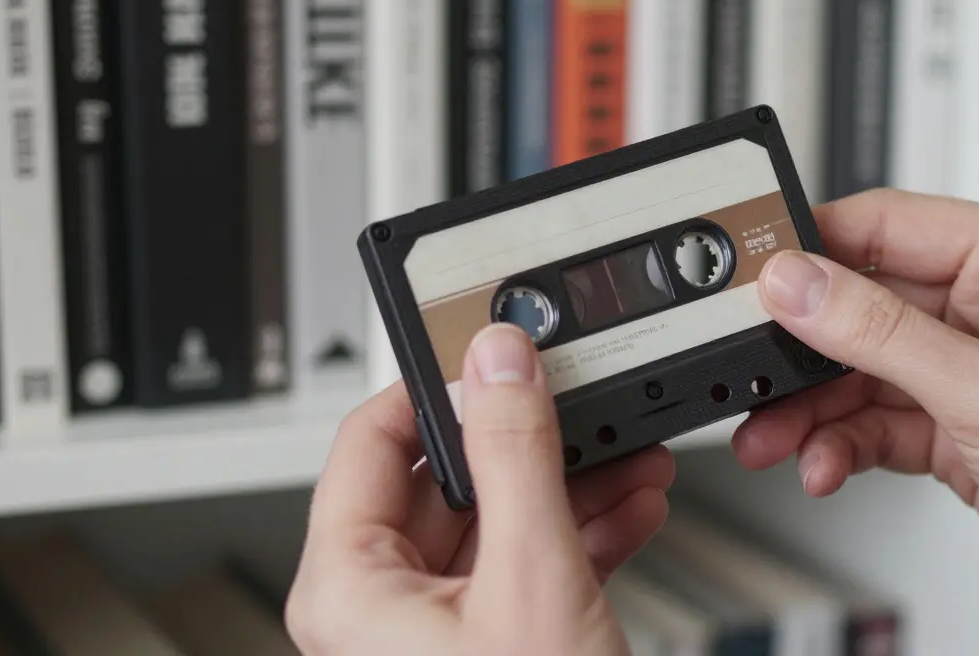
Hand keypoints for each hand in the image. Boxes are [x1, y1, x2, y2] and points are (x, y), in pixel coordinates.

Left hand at [285, 324, 673, 654]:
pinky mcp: (487, 645)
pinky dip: (578, 534)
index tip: (492, 353)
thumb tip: (496, 360)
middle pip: (446, 479)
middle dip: (529, 441)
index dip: (435, 387)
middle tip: (581, 404)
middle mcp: (378, 605)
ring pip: (496, 521)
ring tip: (629, 456)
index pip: (369, 440)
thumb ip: (514, 455)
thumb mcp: (530, 577)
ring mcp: (434, 630)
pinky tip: (631, 508)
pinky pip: (523, 564)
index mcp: (348, 584)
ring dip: (567, 485)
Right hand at [735, 188, 978, 654]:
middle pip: (862, 303)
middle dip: (803, 349)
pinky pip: (878, 419)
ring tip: (776, 438)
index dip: (813, 247)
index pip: (887, 224)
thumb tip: (797, 283)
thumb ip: (878, 333)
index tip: (753, 277)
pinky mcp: (960, 426)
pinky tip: (826, 464)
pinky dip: (843, 443)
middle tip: (753, 374)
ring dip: (813, 407)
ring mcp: (974, 369)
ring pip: (862, 369)